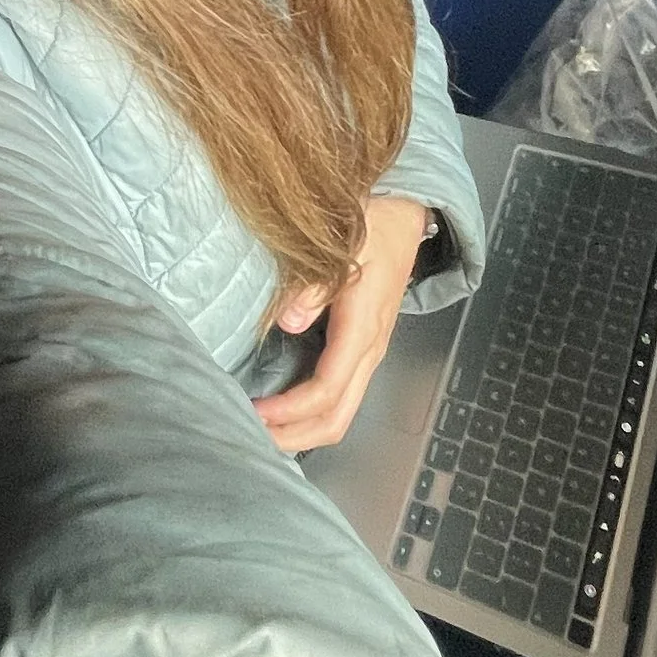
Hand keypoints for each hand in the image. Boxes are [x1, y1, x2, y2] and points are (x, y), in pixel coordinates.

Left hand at [255, 195, 430, 456]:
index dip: (289, 410)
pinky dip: (309, 414)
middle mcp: (369, 351)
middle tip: (250, 439)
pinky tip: (280, 411)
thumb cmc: (372, 226)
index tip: (252, 411)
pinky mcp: (361, 351)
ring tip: (261, 430)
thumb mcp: (346, 242)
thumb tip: (287, 322)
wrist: (406, 217)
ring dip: (301, 431)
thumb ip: (314, 284)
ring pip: (340, 415)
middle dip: (294, 437)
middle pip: (337, 419)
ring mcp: (368, 355)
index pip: (326, 389)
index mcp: (363, 329)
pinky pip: (339, 399)